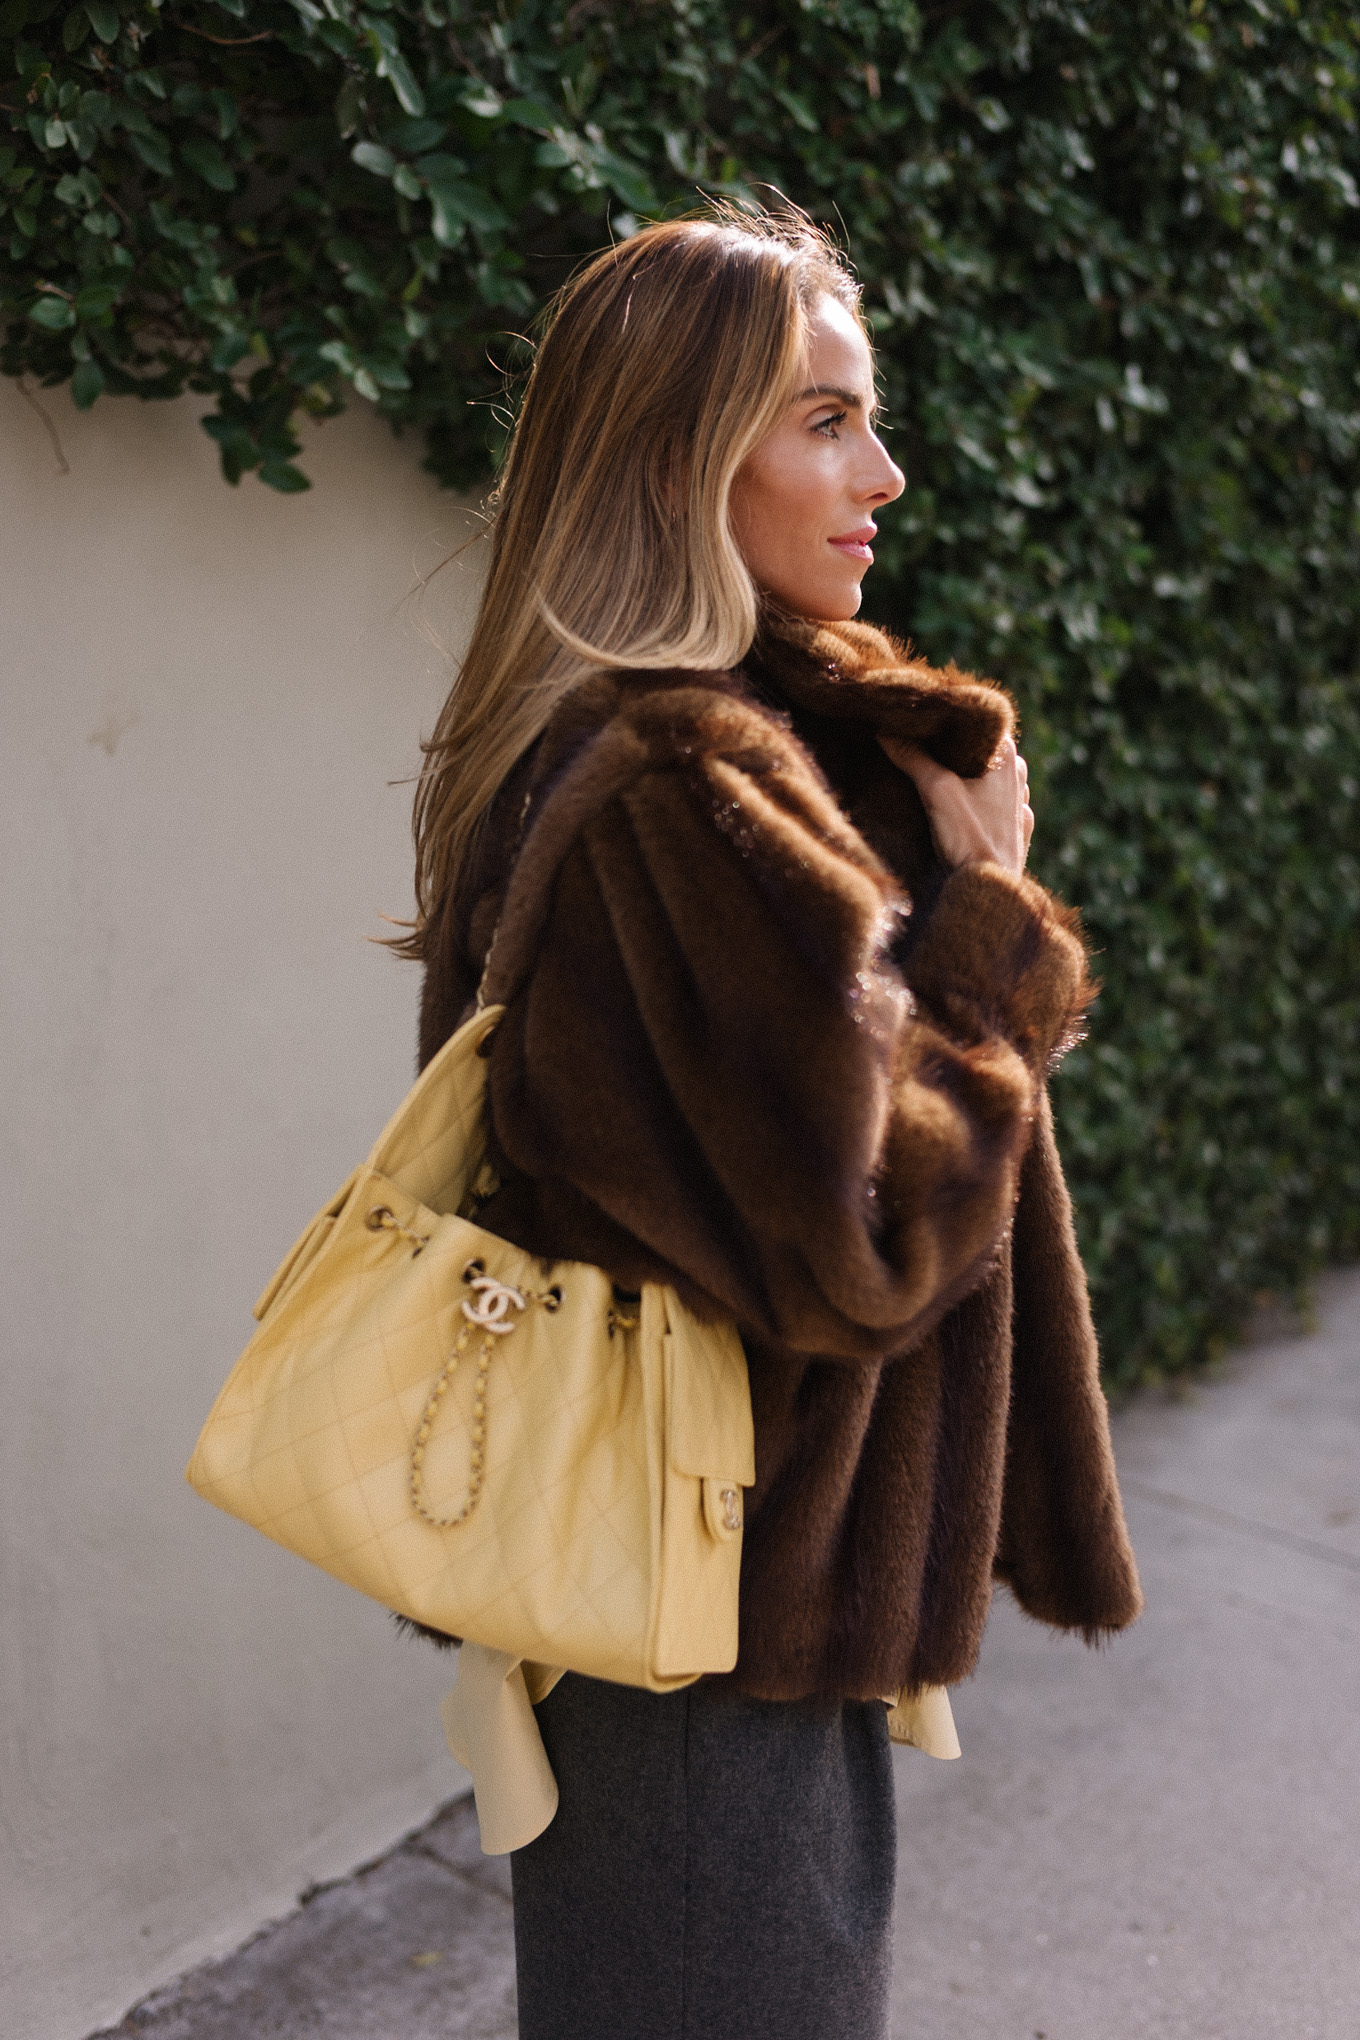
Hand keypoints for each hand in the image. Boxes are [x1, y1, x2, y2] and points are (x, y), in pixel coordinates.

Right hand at [880, 733, 1033, 877]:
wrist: (990, 891)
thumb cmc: (970, 839)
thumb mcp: (937, 791)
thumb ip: (913, 758)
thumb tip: (886, 730)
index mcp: (1006, 759)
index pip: (977, 724)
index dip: (949, 722)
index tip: (921, 721)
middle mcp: (1017, 777)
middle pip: (979, 753)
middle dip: (951, 751)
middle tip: (918, 747)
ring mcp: (1018, 806)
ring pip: (985, 780)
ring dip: (963, 778)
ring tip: (932, 779)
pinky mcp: (1013, 832)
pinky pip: (992, 806)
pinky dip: (974, 803)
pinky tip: (956, 809)